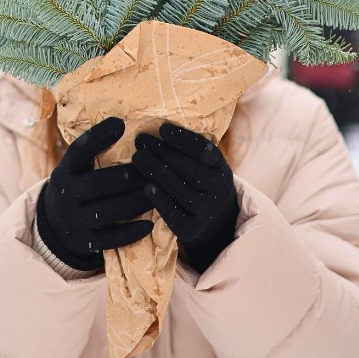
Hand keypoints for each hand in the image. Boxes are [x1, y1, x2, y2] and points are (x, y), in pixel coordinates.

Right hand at [36, 116, 153, 271]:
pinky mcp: (86, 241)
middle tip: (154, 170)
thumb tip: (121, 121)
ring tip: (157, 193)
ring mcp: (74, 219)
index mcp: (65, 171)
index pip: (78, 150)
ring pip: (109, 210)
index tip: (121, 124)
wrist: (57, 225)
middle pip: (99, 183)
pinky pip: (111, 238)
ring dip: (136, 202)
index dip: (98, 137)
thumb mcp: (77, 167)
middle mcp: (66, 194)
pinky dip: (131, 232)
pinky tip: (150, 224)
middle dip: (129, 176)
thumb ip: (93, 149)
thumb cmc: (79, 186)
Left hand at [131, 123, 238, 274]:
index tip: (162, 129)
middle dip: (161, 151)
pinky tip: (146, 187)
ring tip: (137, 157)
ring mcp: (206, 210)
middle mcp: (218, 189)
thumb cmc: (202, 184)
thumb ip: (190, 151)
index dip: (183, 139)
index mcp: (221, 169)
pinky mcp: (191, 229)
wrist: (216, 224)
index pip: (204, 150)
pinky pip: (173, 212)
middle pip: (187, 168)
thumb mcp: (206, 167)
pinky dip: (159, 199)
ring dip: (156, 171)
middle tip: (140, 140)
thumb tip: (160, 127)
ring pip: (179, 189)